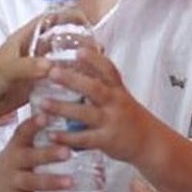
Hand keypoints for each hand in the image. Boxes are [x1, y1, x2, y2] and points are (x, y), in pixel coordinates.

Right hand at [0, 114, 72, 191]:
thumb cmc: (18, 157)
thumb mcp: (23, 142)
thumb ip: (40, 128)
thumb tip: (66, 102)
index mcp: (18, 143)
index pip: (24, 131)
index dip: (34, 124)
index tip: (46, 116)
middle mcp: (14, 161)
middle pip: (31, 157)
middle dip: (49, 154)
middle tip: (68, 152)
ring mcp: (13, 181)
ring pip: (32, 181)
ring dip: (51, 182)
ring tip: (71, 181)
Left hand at [40, 48, 153, 163]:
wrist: (149, 141)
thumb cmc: (130, 117)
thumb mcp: (121, 97)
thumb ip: (103, 85)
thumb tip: (82, 68)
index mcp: (118, 90)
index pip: (108, 70)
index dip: (95, 59)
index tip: (79, 50)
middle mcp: (116, 103)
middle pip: (94, 88)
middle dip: (72, 80)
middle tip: (52, 72)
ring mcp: (111, 121)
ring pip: (85, 113)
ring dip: (62, 108)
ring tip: (42, 103)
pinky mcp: (107, 140)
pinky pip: (84, 138)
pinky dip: (67, 137)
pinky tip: (51, 134)